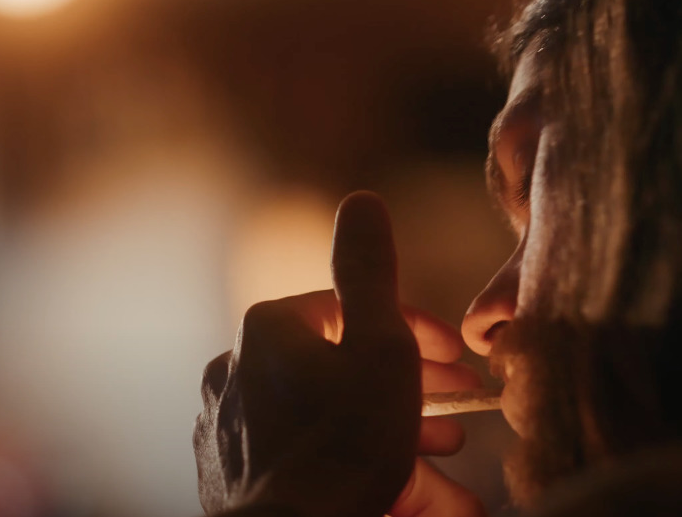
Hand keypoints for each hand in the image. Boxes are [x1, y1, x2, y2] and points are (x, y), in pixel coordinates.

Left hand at [193, 192, 483, 516]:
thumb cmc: (343, 446)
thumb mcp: (380, 347)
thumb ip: (371, 272)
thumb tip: (362, 201)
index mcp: (267, 327)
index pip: (354, 310)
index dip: (416, 333)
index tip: (457, 364)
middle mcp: (233, 367)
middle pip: (339, 365)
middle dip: (406, 389)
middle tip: (454, 419)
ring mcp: (224, 425)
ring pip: (320, 413)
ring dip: (381, 428)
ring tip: (434, 459)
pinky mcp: (226, 474)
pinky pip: (294, 454)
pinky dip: (337, 459)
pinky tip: (376, 480)